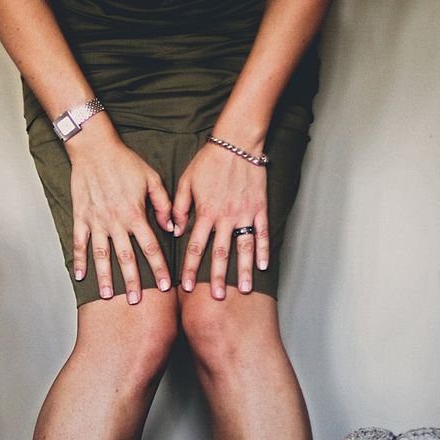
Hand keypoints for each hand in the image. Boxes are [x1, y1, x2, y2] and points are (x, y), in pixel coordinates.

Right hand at [66, 121, 173, 302]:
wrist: (94, 148)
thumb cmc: (124, 161)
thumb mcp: (152, 178)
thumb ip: (164, 204)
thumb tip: (172, 227)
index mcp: (135, 213)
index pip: (150, 247)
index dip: (159, 268)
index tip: (166, 286)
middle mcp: (115, 221)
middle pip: (126, 257)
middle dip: (132, 281)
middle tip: (135, 301)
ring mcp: (96, 221)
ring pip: (102, 255)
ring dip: (104, 277)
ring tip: (107, 296)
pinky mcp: (81, 217)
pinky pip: (79, 242)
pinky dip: (79, 260)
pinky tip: (80, 276)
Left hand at [172, 141, 269, 298]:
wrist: (236, 142)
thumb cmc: (208, 161)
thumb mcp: (185, 182)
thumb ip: (178, 207)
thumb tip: (175, 230)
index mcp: (205, 212)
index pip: (196, 246)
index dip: (191, 268)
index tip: (187, 286)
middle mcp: (225, 216)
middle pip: (220, 253)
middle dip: (217, 277)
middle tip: (217, 297)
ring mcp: (244, 213)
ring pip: (244, 247)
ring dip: (243, 270)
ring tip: (244, 289)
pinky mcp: (259, 207)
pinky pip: (262, 233)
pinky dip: (264, 250)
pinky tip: (264, 266)